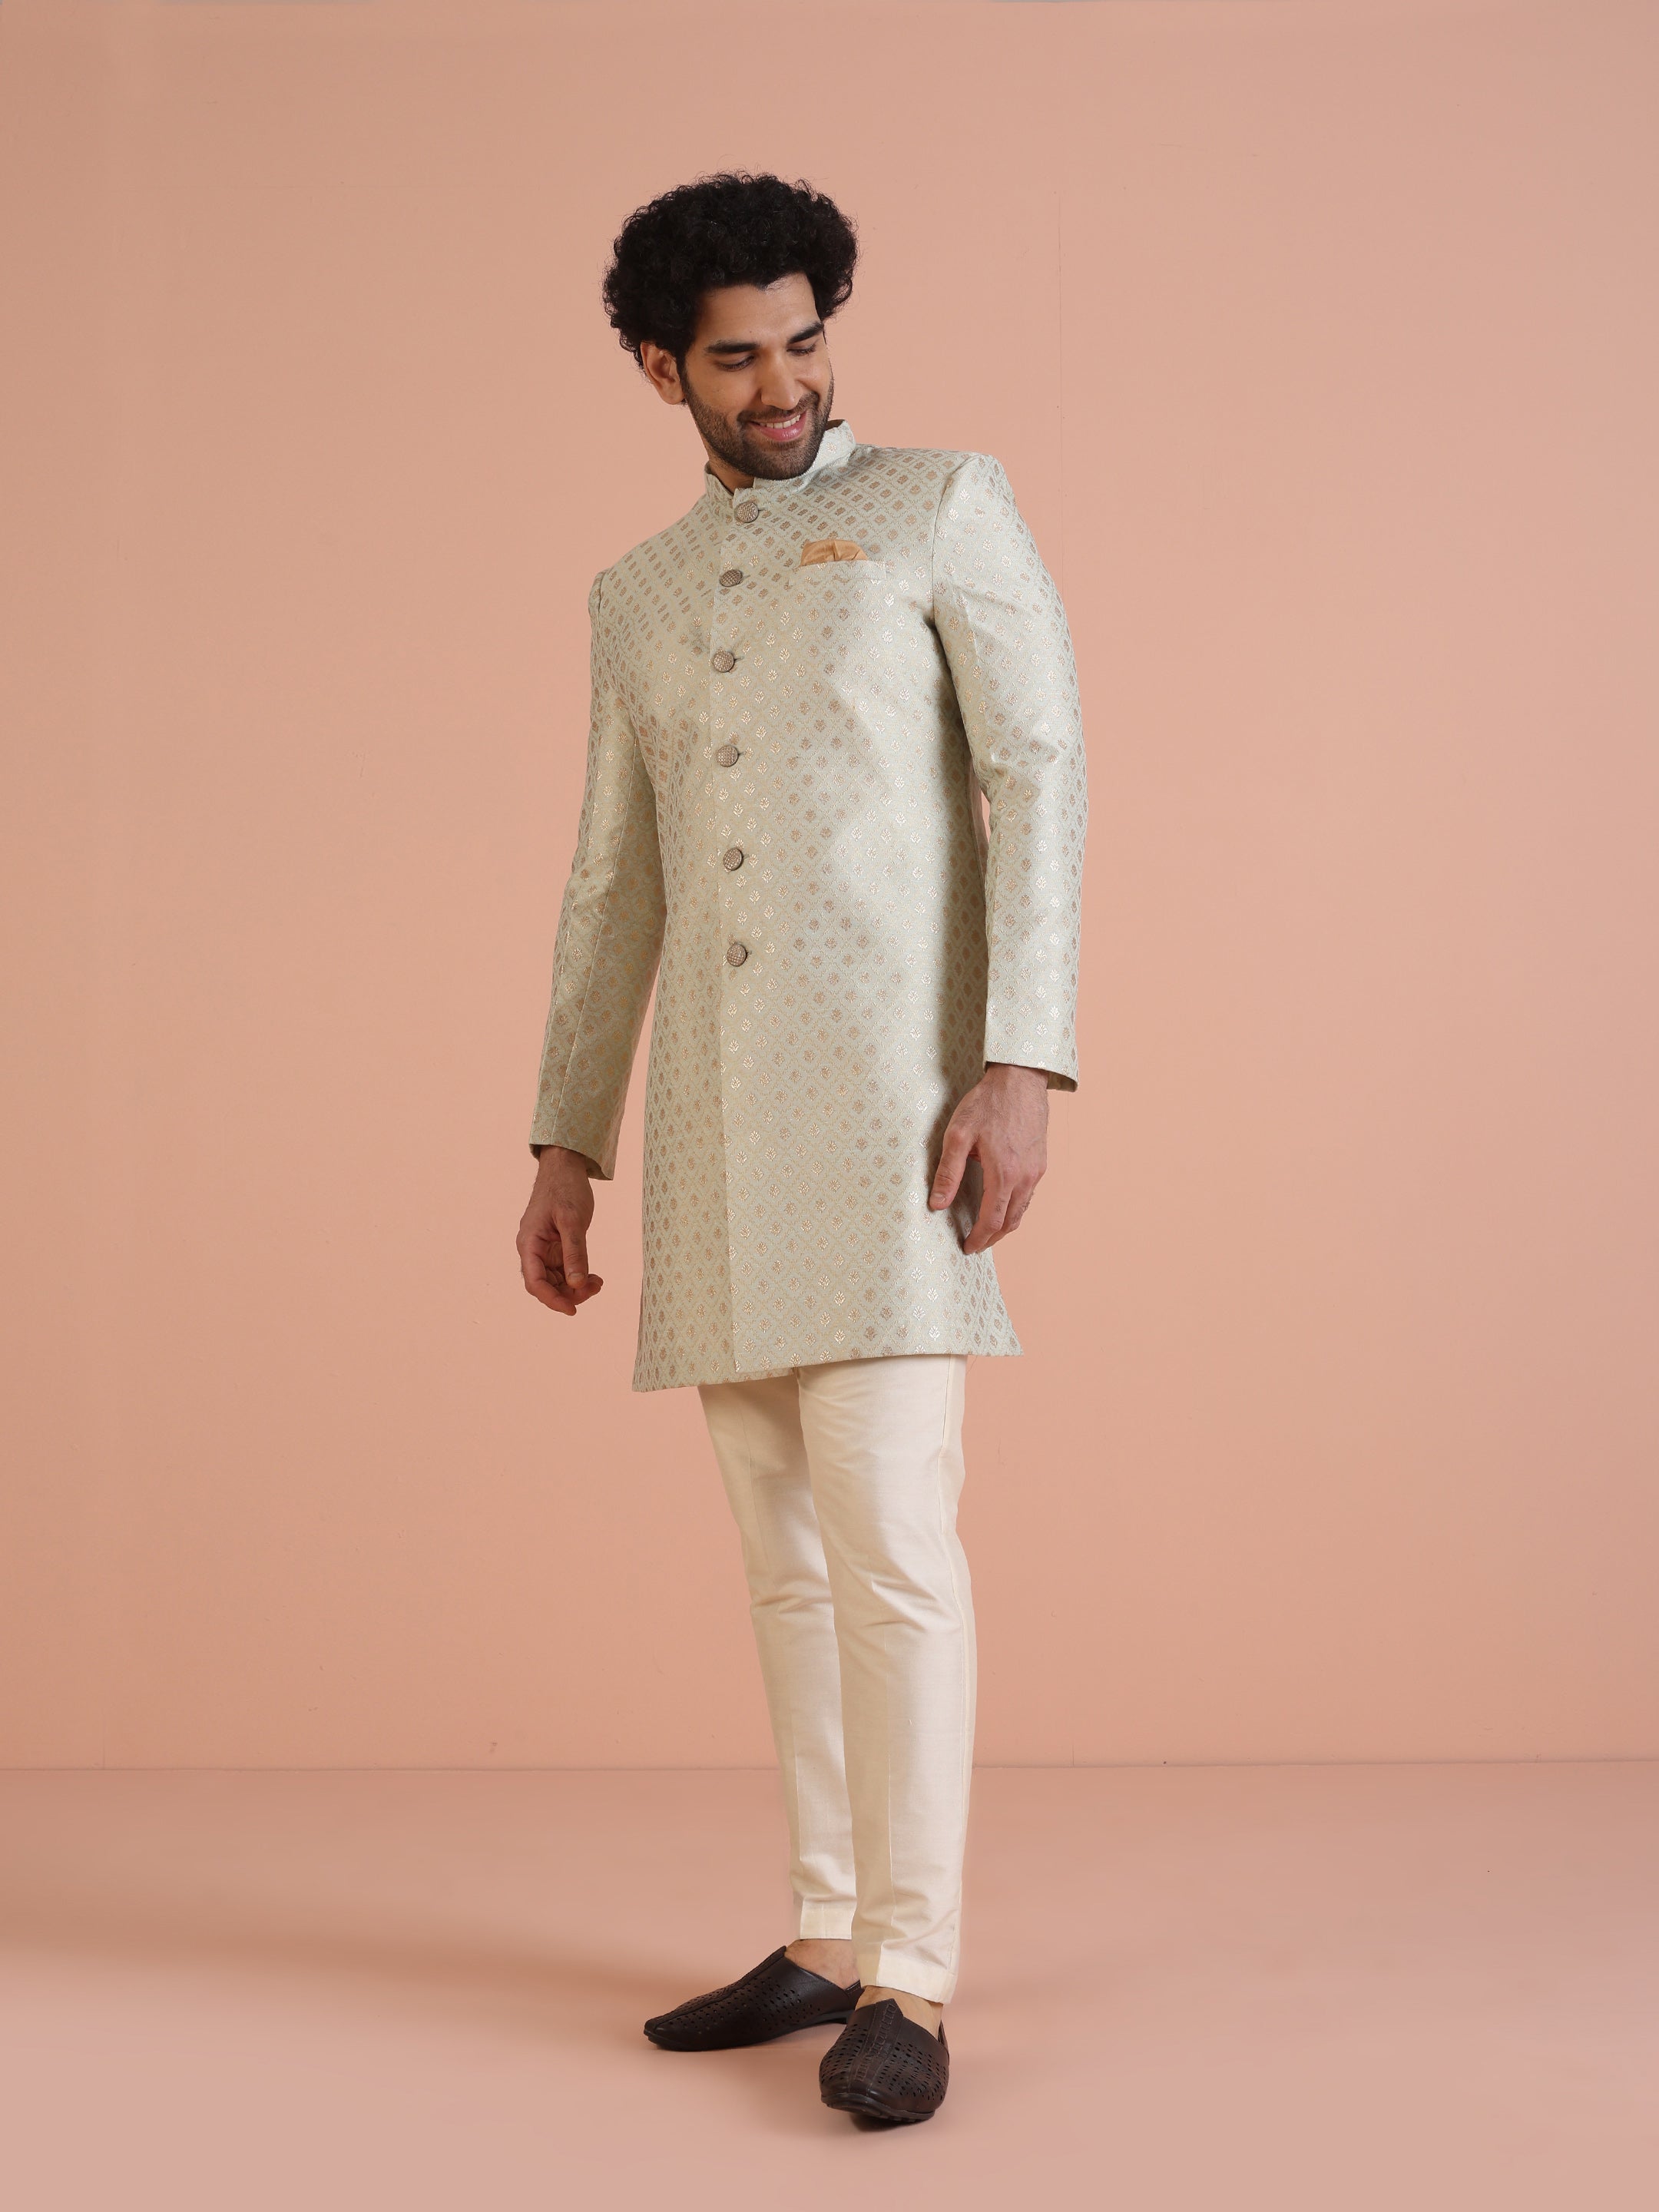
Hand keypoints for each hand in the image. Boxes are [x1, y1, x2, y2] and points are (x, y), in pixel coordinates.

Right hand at [518, 1146, 603, 1316]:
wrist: (565, 1167)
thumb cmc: (565, 1188)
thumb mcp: (572, 1221)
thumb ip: (575, 1253)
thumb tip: (575, 1284)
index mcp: (529, 1243)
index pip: (534, 1281)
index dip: (551, 1299)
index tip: (572, 1310)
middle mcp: (533, 1249)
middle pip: (545, 1285)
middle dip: (567, 1294)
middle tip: (593, 1289)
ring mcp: (545, 1249)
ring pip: (556, 1280)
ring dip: (575, 1287)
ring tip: (597, 1283)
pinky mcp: (556, 1246)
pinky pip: (564, 1269)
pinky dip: (578, 1276)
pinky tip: (594, 1277)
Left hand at [928, 1063, 1049, 1254]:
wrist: (1020, 1079)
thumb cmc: (987, 1103)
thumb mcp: (958, 1135)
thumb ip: (948, 1172)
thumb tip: (937, 1204)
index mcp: (1004, 1174)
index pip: (991, 1220)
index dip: (978, 1238)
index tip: (967, 1247)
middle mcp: (1025, 1177)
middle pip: (1011, 1221)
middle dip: (992, 1238)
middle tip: (976, 1245)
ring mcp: (1036, 1169)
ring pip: (1022, 1210)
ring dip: (1005, 1225)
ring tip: (987, 1230)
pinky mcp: (1040, 1161)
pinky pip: (1029, 1195)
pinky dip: (1015, 1208)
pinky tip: (1003, 1204)